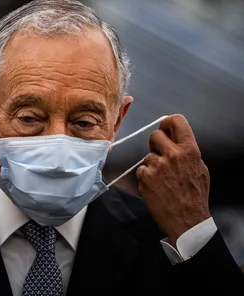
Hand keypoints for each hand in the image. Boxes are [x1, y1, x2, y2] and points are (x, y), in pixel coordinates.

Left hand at [136, 114, 210, 246]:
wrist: (187, 220)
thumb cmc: (195, 195)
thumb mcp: (200, 169)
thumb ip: (187, 152)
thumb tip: (175, 139)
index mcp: (189, 150)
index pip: (176, 121)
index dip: (168, 122)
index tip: (165, 127)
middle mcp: (172, 154)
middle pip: (155, 134)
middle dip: (156, 144)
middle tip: (161, 155)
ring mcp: (157, 165)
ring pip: (148, 155)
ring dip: (153, 164)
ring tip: (163, 179)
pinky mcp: (145, 176)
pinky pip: (142, 169)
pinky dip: (146, 177)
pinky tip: (156, 187)